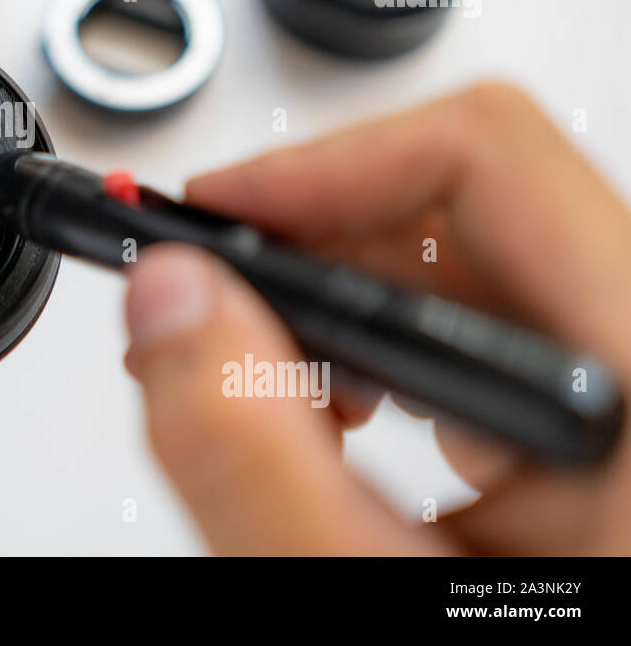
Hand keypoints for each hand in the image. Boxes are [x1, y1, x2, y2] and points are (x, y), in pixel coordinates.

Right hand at [123, 81, 630, 553]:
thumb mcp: (361, 592)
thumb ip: (251, 456)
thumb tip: (168, 308)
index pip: (486, 160)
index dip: (325, 168)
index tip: (213, 220)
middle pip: (463, 207)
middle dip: (307, 252)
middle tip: (207, 313)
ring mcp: (617, 401)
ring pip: (460, 269)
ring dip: (336, 314)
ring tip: (270, 397)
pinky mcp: (585, 432)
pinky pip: (472, 339)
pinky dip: (375, 363)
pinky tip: (337, 432)